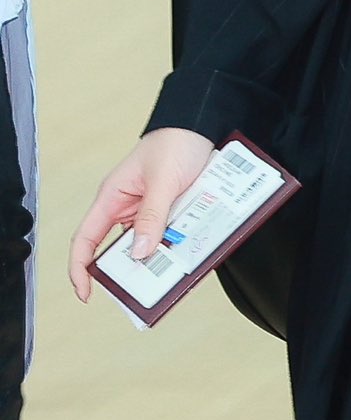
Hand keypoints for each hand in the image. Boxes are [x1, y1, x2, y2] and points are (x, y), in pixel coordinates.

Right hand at [69, 128, 215, 299]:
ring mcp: (148, 211)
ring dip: (160, 256)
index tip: (85, 293)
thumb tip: (140, 251)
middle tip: (146, 288)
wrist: (202, 126)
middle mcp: (126, 207)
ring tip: (174, 268)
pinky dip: (177, 244)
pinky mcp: (169, 211)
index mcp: (112, 197)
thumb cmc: (175, 142)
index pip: (86, 238)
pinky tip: (190, 250)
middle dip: (131, 269)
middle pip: (119, 249)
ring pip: (147, 245)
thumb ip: (153, 215)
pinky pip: (168, 235)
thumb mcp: (163, 180)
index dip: (80, 268)